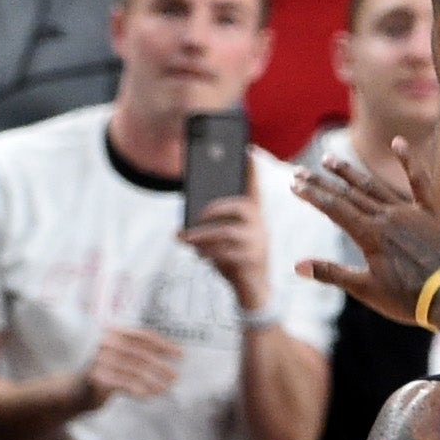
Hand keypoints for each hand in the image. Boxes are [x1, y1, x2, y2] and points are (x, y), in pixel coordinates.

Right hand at [79, 324, 184, 407]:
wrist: (72, 391)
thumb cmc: (102, 372)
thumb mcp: (117, 357)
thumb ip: (136, 352)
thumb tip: (168, 356)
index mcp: (112, 332)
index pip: (142, 336)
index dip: (163, 344)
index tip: (180, 354)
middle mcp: (105, 342)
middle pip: (141, 354)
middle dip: (161, 366)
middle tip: (175, 376)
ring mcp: (99, 360)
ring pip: (134, 370)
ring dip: (153, 381)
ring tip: (165, 389)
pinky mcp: (96, 377)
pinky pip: (124, 384)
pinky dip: (139, 390)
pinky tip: (149, 395)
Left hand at [183, 181, 268, 313]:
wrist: (254, 291)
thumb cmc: (236, 259)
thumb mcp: (226, 241)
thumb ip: (211, 229)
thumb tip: (180, 228)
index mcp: (254, 216)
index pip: (255, 188)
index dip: (252, 169)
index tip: (247, 149)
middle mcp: (259, 226)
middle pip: (240, 207)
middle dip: (215, 208)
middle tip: (196, 214)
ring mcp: (257, 243)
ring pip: (227, 232)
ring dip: (202, 235)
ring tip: (183, 238)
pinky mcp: (251, 260)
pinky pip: (226, 253)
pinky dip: (208, 253)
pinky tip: (198, 255)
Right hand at [294, 139, 439, 322]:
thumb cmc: (408, 299)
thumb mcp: (366, 290)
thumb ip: (331, 273)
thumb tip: (297, 266)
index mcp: (370, 235)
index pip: (334, 209)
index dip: (312, 195)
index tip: (294, 184)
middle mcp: (387, 218)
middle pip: (349, 195)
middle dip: (323, 182)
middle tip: (301, 171)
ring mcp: (410, 213)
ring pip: (374, 186)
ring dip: (350, 173)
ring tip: (330, 159)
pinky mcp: (432, 214)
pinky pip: (420, 182)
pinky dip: (409, 162)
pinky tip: (398, 142)